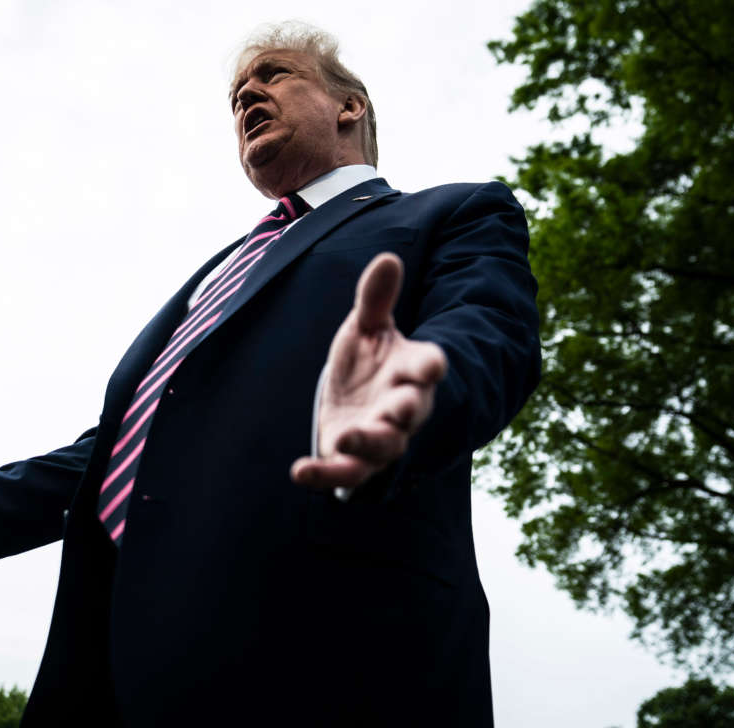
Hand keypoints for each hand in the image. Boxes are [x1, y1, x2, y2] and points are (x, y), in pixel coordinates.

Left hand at [291, 253, 447, 491]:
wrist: (354, 401)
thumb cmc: (368, 362)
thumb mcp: (367, 328)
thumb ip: (375, 299)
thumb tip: (388, 258)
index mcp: (409, 370)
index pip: (426, 365)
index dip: (430, 365)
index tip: (434, 364)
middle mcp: (400, 407)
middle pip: (411, 411)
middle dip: (407, 410)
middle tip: (401, 408)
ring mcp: (379, 436)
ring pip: (383, 446)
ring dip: (367, 443)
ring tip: (345, 437)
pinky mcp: (353, 459)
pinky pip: (345, 472)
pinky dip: (323, 475)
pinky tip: (299, 472)